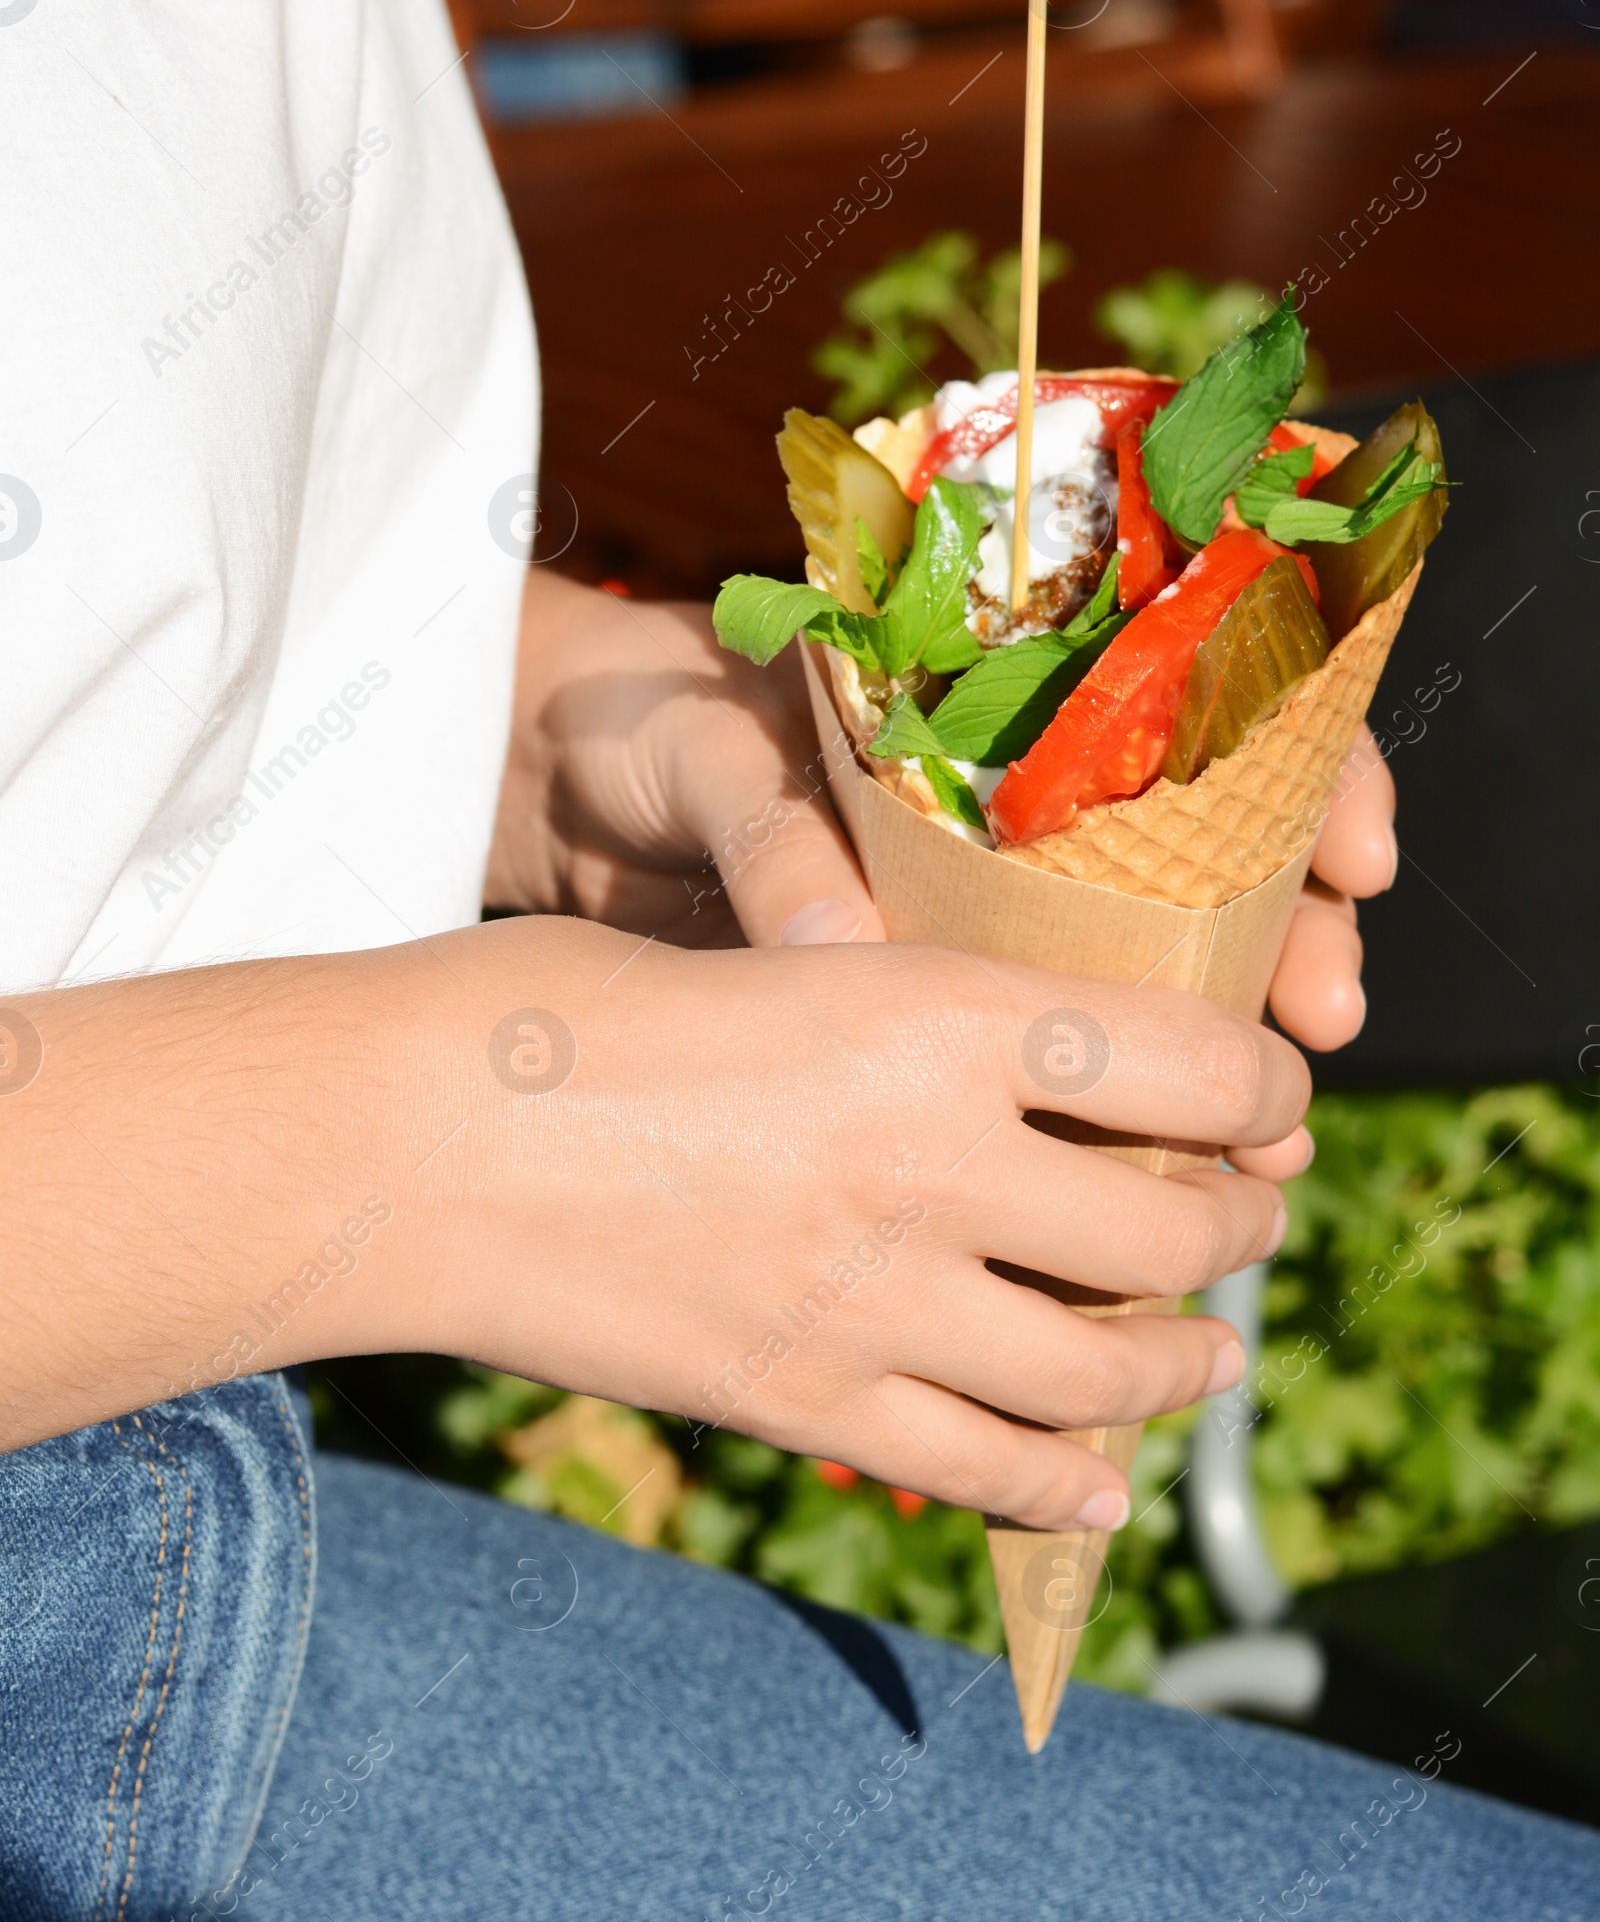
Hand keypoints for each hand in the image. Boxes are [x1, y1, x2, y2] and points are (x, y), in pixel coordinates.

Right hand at [441, 917, 1307, 1531]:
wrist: (400, 1140)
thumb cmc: (558, 1009)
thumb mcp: (767, 958)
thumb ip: (902, 1015)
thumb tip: (1014, 1066)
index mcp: (934, 1011)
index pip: (1193, 1060)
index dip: (1268, 1082)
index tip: (1271, 1093)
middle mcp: (932, 1158)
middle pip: (1173, 1228)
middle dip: (1238, 1225)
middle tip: (1239, 1214)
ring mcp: (871, 1299)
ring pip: (1104, 1370)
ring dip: (1182, 1364)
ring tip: (1200, 1353)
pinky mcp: (801, 1401)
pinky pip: (984, 1469)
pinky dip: (1068, 1487)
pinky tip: (1098, 1487)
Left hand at [489, 573, 1395, 1176]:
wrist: (550, 792)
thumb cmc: (642, 728)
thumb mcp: (706, 756)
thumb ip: (772, 836)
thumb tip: (835, 951)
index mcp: (994, 715)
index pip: (1197, 723)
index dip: (1303, 782)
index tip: (1355, 859)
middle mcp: (1013, 824)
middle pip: (1204, 881)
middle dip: (1285, 953)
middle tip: (1325, 1027)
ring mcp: (978, 930)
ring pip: (1145, 1002)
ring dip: (1218, 1077)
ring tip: (1266, 1153)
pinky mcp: (928, 1028)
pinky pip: (1047, 1084)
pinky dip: (1103, 1145)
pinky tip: (1150, 1206)